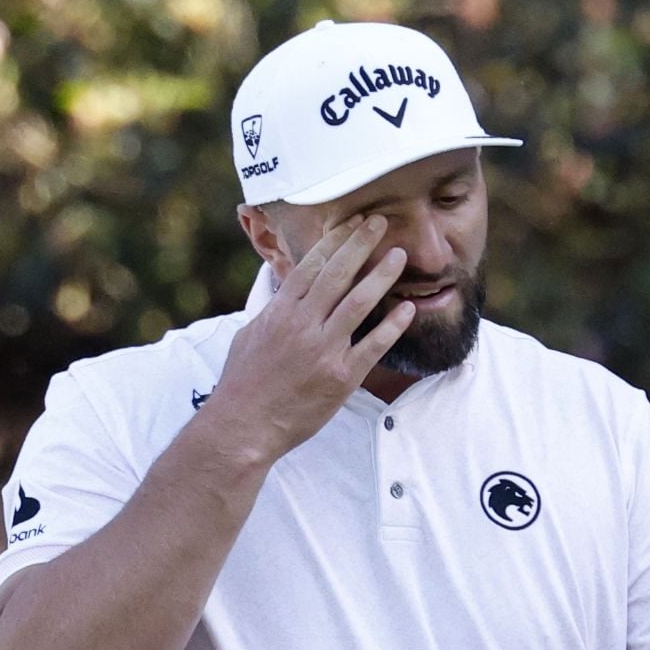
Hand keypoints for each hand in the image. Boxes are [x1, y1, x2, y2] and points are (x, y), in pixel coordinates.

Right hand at [207, 214, 413, 461]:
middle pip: (337, 274)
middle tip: (379, 222)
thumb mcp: (248, 335)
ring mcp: (322, 351)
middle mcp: (302, 325)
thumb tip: (281, 290)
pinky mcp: (340, 378)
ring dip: (381, 276)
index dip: (334, 240)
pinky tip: (407, 309)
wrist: (243, 427)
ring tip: (399, 255)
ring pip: (358, 303)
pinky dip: (391, 326)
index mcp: (280, 312)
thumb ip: (271, 310)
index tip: (351, 222)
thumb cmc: (242, 383)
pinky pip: (372, 347)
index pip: (311, 265)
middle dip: (360, 244)